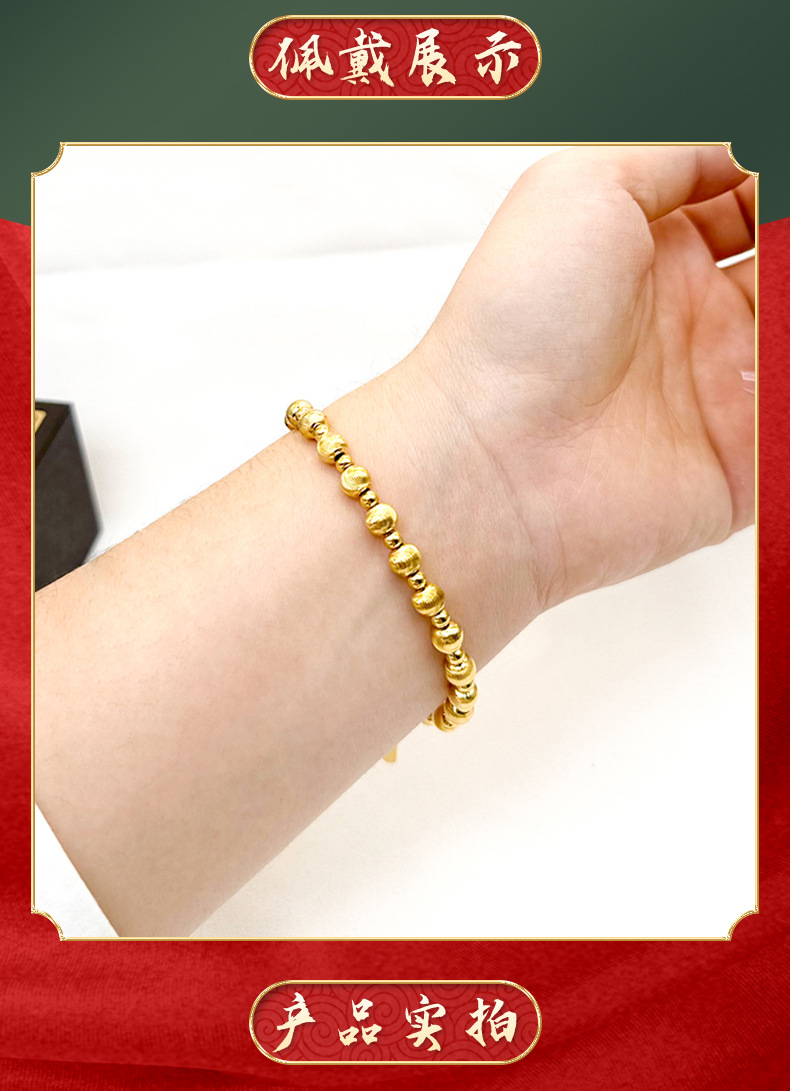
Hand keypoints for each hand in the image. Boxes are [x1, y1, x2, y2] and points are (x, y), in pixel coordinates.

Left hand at [422, 145, 754, 609]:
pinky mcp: (740, 461)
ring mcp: (715, 389)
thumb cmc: (516, 322)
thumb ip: (672, 151)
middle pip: (780, 267)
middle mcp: (687, 318)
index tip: (774, 175)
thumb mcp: (581, 186)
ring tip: (775, 302)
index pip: (747, 201)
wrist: (493, 457)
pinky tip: (777, 362)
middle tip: (781, 243)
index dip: (770, 183)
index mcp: (651, 251)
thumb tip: (741, 145)